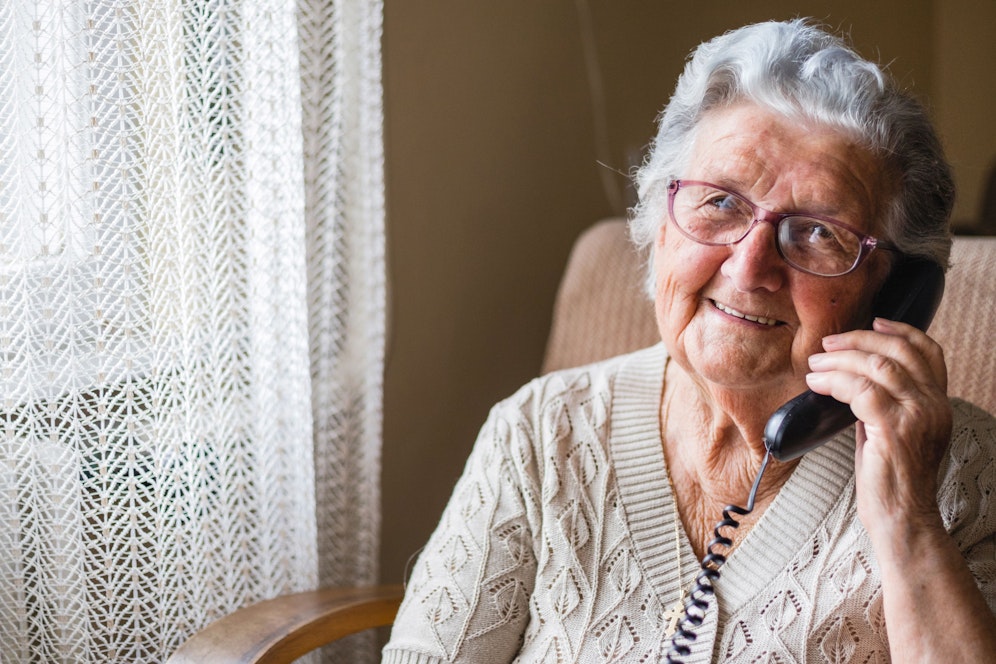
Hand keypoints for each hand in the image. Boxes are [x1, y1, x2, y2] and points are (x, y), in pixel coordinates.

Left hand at [804, 317, 951, 533]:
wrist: (903, 521)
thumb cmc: (893, 483)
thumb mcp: (896, 434)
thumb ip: (885, 405)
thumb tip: (855, 382)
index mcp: (938, 404)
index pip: (928, 352)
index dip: (899, 330)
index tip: (872, 321)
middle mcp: (934, 405)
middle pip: (899, 351)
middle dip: (859, 340)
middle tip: (828, 344)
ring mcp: (918, 416)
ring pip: (877, 366)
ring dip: (839, 359)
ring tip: (815, 364)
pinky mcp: (895, 430)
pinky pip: (860, 390)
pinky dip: (834, 381)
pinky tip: (817, 384)